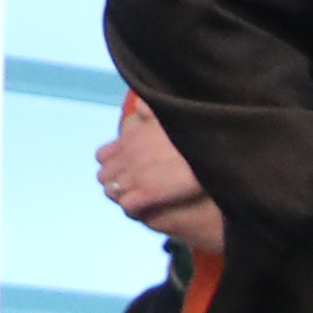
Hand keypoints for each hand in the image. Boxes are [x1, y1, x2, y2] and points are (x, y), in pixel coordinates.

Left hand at [96, 93, 220, 254]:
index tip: (127, 166)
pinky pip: (127, 206)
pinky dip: (134, 208)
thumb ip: (150, 110)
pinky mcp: (145, 195)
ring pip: (111, 192)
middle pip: (104, 176)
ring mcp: (133, 177)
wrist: (211, 151)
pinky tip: (147, 207)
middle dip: (116, 181)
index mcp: (129, 138)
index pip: (102, 156)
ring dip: (123, 195)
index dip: (113, 163)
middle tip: (134, 185)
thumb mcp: (170, 114)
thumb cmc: (195, 133)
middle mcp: (126, 158)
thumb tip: (138, 104)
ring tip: (140, 197)